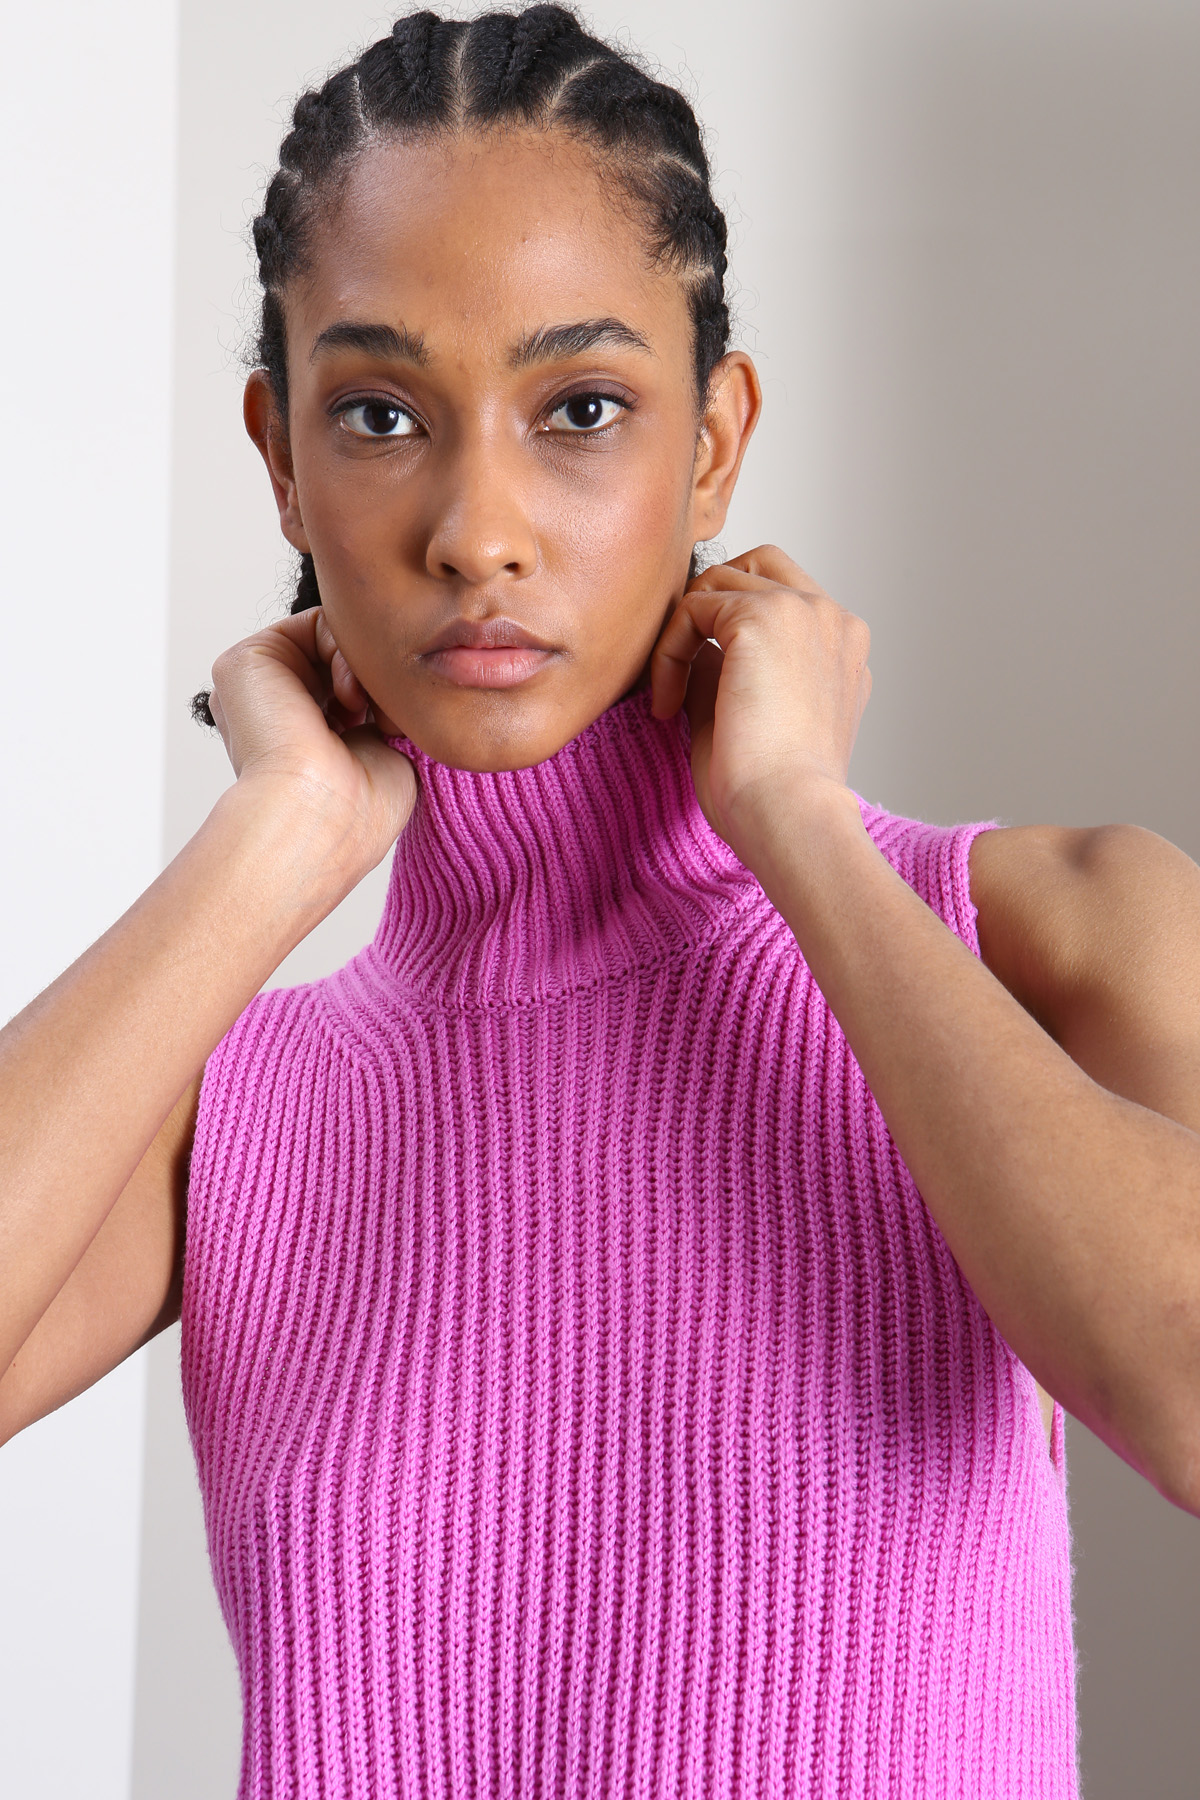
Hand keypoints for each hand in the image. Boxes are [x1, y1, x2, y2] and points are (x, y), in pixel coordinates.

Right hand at [207, 607, 416, 873]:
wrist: (321, 818)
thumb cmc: (360, 808)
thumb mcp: (383, 752)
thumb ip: (378, 713)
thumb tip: (391, 684)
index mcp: (298, 737)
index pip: (352, 690)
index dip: (384, 698)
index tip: (397, 729)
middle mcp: (273, 710)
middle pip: (341, 659)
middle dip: (376, 678)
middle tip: (389, 717)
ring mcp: (257, 685)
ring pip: (334, 637)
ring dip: (366, 666)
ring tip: (368, 711)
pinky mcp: (245, 660)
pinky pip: (317, 622)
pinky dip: (347, 650)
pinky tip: (349, 696)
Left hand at [649, 546, 871, 857]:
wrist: (788, 814)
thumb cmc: (775, 793)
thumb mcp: (752, 718)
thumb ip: (731, 672)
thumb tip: (695, 648)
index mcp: (842, 649)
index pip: (784, 598)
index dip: (731, 629)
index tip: (703, 689)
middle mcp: (834, 621)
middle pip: (759, 565)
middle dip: (710, 603)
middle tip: (681, 663)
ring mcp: (805, 610)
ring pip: (721, 579)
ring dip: (684, 632)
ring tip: (673, 696)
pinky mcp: (765, 615)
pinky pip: (693, 605)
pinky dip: (669, 650)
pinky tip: (669, 703)